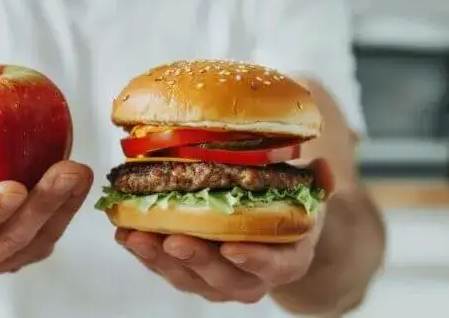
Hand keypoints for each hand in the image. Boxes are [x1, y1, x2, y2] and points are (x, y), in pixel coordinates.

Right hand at [0, 144, 92, 280]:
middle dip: (43, 207)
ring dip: (64, 209)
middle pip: (9, 240)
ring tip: (82, 172)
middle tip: (69, 169)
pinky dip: (67, 209)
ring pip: (36, 242)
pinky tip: (81, 178)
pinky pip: (48, 235)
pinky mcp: (20, 253)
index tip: (14, 188)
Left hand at [115, 160, 331, 303]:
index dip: (253, 260)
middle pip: (220, 277)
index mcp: (283, 262)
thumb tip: (324, 169)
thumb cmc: (285, 212)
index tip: (232, 247)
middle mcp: (248, 279)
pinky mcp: (186, 273)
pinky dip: (143, 252)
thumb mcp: (307, 197)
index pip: (271, 267)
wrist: (267, 234)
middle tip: (173, 240)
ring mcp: (214, 281)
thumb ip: (316, 184)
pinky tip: (124, 231)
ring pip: (185, 277)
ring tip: (135, 235)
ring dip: (157, 259)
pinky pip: (163, 267)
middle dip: (195, 259)